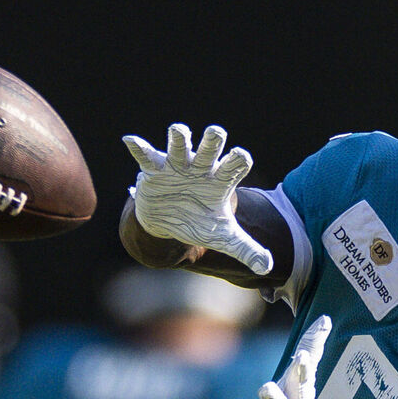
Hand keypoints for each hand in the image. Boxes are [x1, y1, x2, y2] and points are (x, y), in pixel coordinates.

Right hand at [122, 123, 272, 274]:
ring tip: (178, 131)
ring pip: (179, 144)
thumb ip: (247, 249)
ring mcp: (177, 165)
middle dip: (212, 139)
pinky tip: (130, 141)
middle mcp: (201, 168)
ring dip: (179, 137)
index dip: (239, 159)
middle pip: (211, 147)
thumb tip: (267, 266)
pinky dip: (138, 148)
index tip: (241, 158)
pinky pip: (146, 154)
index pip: (236, 164)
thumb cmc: (200, 223)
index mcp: (221, 180)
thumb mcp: (224, 238)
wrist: (169, 224)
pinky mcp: (154, 168)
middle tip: (216, 133)